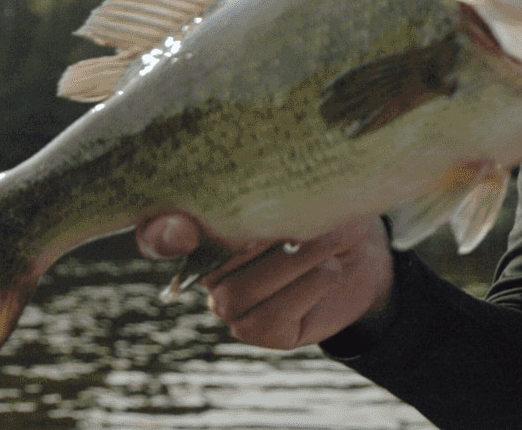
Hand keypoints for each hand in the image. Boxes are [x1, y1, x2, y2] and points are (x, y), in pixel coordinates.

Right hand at [136, 214, 395, 349]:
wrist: (362, 254)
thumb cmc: (325, 211)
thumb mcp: (306, 190)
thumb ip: (278, 191)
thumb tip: (276, 192)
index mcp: (205, 225)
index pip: (159, 233)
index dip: (163, 233)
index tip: (184, 229)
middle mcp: (206, 267)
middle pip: (215, 258)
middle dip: (264, 236)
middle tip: (306, 214)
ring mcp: (227, 303)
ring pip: (240, 291)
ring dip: (295, 261)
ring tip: (332, 240)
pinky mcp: (257, 331)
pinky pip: (271, 315)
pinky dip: (309, 287)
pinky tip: (331, 269)